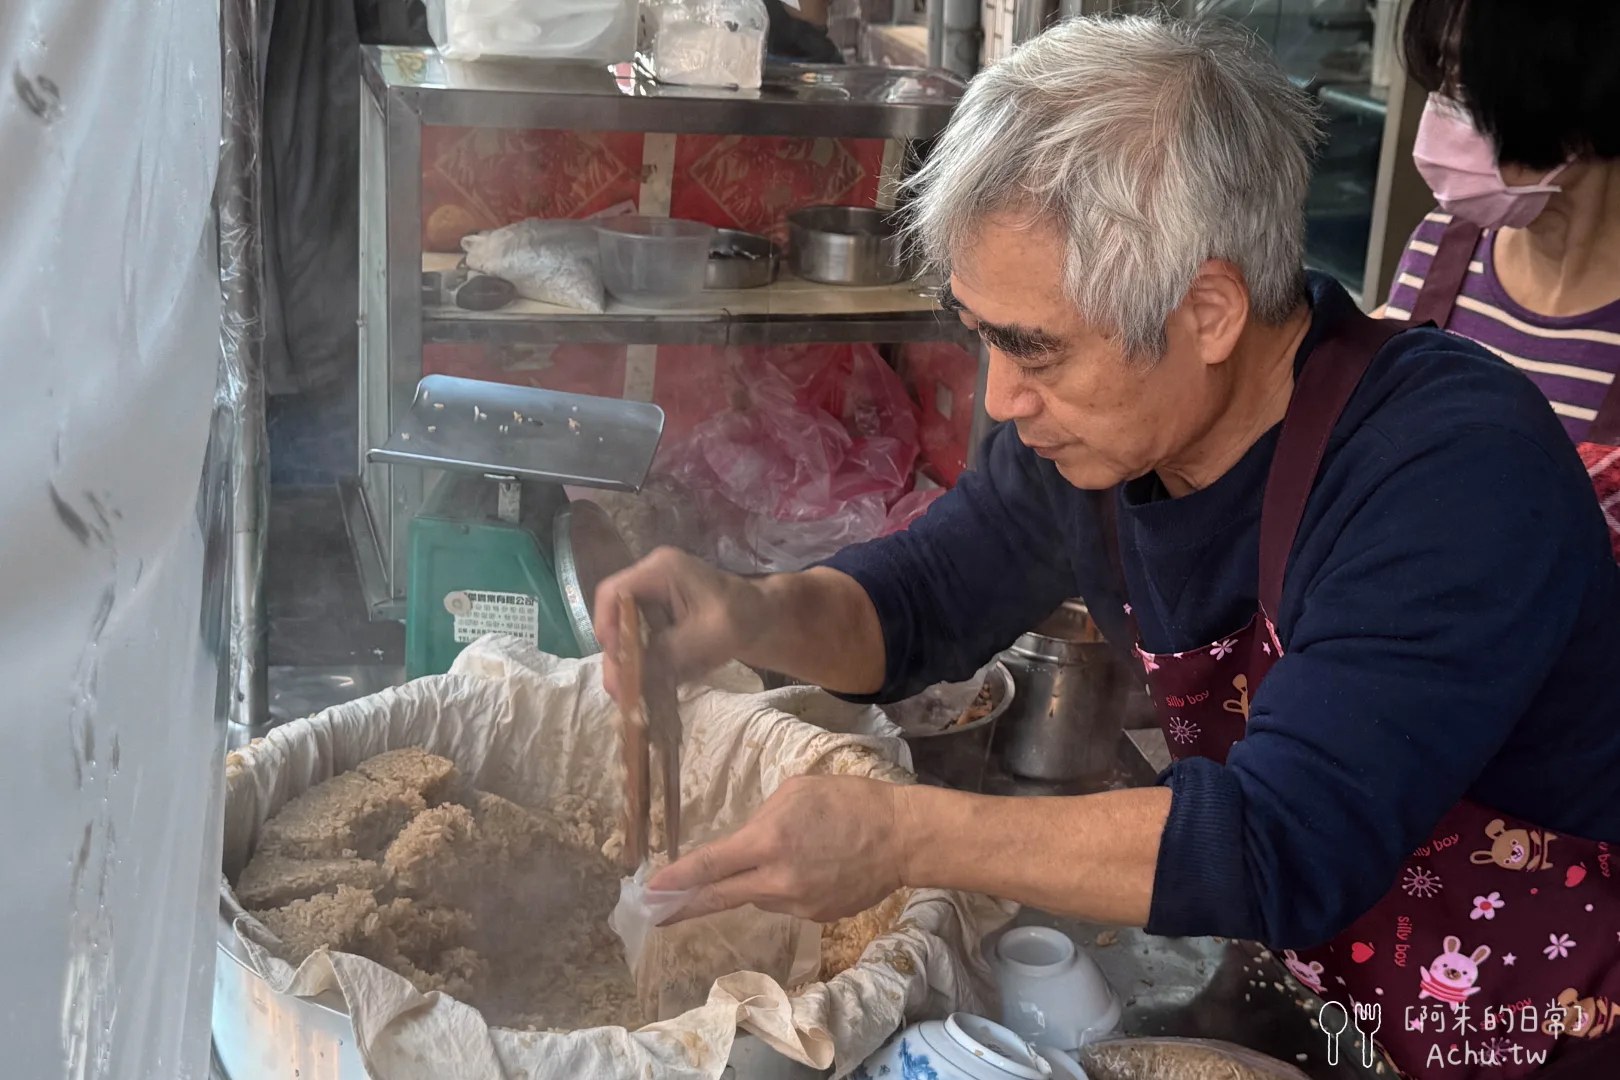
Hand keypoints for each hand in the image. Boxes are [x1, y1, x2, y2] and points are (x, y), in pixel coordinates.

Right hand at [594, 547, 762, 702]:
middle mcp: (649, 580)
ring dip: (625, 664)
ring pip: (622, 632)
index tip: (618, 660)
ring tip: (629, 697)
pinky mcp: (656, 617)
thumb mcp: (710, 636)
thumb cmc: (742, 618)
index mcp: (661, 570)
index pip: (613, 593)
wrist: (762, 618)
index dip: (606, 626)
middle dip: (616, 655)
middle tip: (619, 691)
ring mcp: (651, 598)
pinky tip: (645, 686)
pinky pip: (637, 640)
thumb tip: (637, 672)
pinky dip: (640, 663)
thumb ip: (672, 650)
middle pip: (614, 617)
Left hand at [648, 776, 910, 922]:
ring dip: (756, 881)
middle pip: (721, 898)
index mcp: (769, 842)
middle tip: (658, 913)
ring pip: (758, 897)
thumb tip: (746, 842)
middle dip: (685, 906)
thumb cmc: (848, 801)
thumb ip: (762, 819)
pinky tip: (812, 866)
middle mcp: (778, 881)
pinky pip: (785, 903)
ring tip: (793, 853)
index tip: (651, 890)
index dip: (677, 879)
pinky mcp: (817, 917)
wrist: (901, 838)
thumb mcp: (796, 791)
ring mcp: (798, 905)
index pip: (711, 867)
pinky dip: (785, 887)